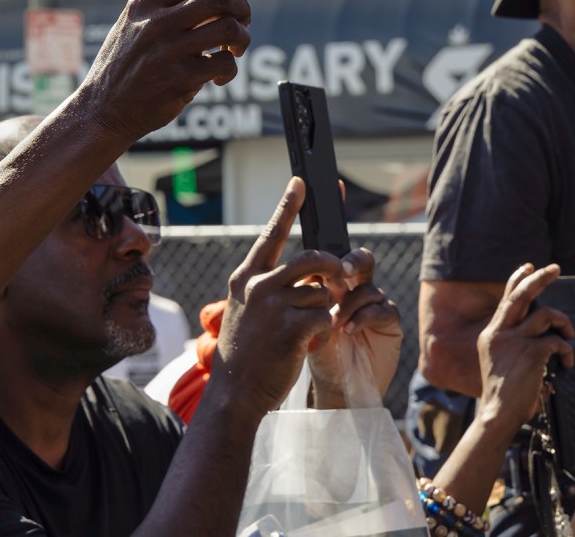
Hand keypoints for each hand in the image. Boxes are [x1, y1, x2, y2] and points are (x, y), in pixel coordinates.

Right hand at [77, 0, 266, 141]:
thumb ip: (170, 10)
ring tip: (235, 51)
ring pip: (228, 29)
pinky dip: (230, 70)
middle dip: (243, 9)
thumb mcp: (135, 26)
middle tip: (244, 23)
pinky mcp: (180, 79)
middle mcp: (157, 22)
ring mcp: (168, 50)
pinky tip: (218, 78)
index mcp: (146, 4)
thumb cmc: (126, 67)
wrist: (103, 110)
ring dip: (243, 39)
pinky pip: (224, 64)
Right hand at [209, 178, 344, 418]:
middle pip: (311, 257)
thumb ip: (269, 286)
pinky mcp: (291, 328)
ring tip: (308, 325)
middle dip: (333, 266)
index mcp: (246, 277)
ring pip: (322, 290)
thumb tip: (308, 272)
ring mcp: (273, 306)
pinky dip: (325, 328)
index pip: (271, 233)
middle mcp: (258, 286)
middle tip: (340, 276)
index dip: (288, 205)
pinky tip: (309, 340)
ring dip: (324, 308)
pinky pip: (325, 316)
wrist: (235, 392)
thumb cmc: (245, 352)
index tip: (301, 182)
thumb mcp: (245, 309)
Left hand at [307, 247, 402, 406]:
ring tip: (334, 323)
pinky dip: (364, 317)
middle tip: (342, 271)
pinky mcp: (390, 322)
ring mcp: (375, 305)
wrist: (334, 385)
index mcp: (336, 285)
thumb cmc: (317, 352)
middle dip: (353, 261)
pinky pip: (382, 309)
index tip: (317, 270)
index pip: (337, 261)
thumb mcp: (305, 322)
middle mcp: (357, 290)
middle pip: (363, 261)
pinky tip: (349, 330)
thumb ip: (308, 298)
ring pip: (368, 289)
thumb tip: (305, 273)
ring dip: (350, 304)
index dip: (329, 260)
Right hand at [475, 263, 574, 438]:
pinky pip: (557, 342)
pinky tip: (565, 365)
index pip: (506, 298)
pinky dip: (567, 351)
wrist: (498, 413)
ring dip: (563, 323)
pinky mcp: (531, 353)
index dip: (518, 279)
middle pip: (522, 294)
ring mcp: (514, 341)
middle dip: (540, 278)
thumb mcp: (500, 361)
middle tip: (555, 268)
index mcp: (491, 333)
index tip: (529, 266)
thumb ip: (513, 343)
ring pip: (546, 315)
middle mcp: (499, 332)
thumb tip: (539, 331)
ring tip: (569, 336)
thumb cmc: (503, 394)